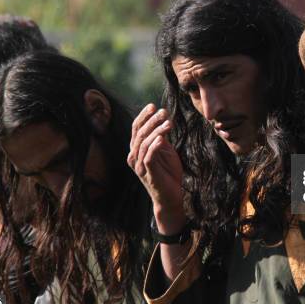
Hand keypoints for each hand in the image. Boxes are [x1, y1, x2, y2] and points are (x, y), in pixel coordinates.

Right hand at [128, 104, 184, 231]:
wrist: (171, 197)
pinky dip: (154, 146)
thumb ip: (161, 138)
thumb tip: (163, 121)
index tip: (153, 105)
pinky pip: (148, 157)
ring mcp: (139, 166)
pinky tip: (162, 138)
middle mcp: (134, 157)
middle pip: (139, 134)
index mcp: (136, 150)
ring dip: (156, 131)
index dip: (143, 116)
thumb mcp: (165, 151)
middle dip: (151, 121)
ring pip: (144, 143)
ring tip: (169, 123)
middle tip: (163, 111)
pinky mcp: (147, 174)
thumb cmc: (168, 174)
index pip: (136, 129)